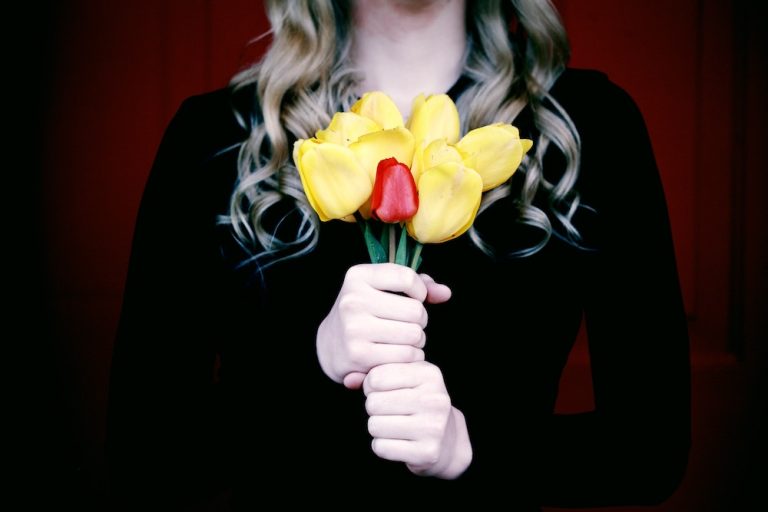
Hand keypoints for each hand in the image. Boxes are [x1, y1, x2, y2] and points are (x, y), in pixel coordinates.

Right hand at [316, 263, 450, 388]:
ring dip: (417, 340)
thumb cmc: (365, 312)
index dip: (420, 291)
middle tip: (407, 324)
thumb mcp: (383, 289)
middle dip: (419, 320)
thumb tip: (445, 293)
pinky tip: (399, 353)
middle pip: (416, 311)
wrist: (329, 345)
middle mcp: (353, 299)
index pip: (407, 278)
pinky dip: (410, 357)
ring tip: (403, 339)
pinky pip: (406, 355)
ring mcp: (354, 327)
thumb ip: (418, 285)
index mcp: (358, 276)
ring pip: (414, 335)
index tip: (414, 298)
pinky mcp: (359, 354)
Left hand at [364, 361, 471, 478]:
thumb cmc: (418, 402)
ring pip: (374, 425)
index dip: (371, 386)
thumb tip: (348, 380)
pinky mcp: (427, 452)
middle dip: (374, 408)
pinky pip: (381, 447)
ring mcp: (433, 427)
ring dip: (377, 427)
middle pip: (373, 402)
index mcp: (430, 374)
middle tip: (389, 411)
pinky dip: (382, 446)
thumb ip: (373, 374)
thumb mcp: (404, 380)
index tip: (384, 391)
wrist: (448, 440)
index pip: (377, 376)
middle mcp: (435, 399)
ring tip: (393, 426)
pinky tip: (397, 441)